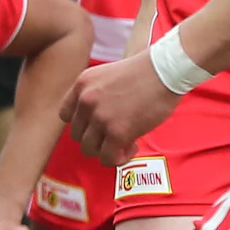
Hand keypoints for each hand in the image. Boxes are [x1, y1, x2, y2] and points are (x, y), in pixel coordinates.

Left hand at [60, 53, 179, 165]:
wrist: (164, 71)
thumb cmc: (143, 73)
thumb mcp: (106, 76)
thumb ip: (94, 95)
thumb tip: (93, 123)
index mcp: (81, 85)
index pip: (65, 115)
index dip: (82, 124)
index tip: (96, 126)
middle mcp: (85, 101)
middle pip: (77, 135)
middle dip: (96, 139)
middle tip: (115, 135)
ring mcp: (99, 117)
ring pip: (89, 149)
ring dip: (107, 150)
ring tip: (125, 141)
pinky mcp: (117, 133)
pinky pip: (108, 158)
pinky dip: (119, 158)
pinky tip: (132, 145)